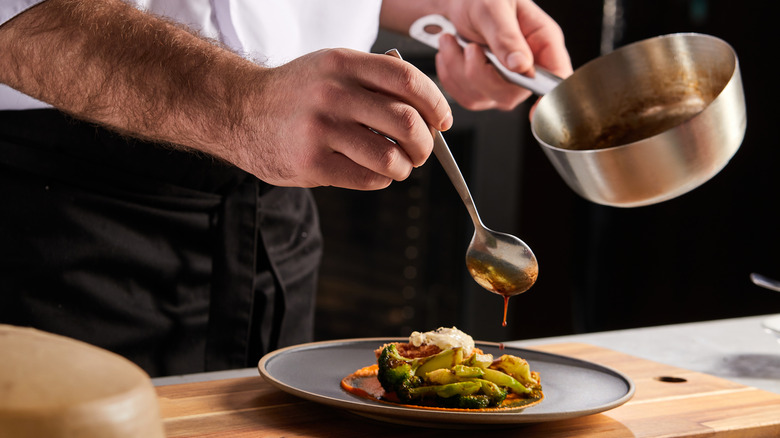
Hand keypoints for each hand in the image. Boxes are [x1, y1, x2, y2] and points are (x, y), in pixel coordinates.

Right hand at [0, 0, 451, 190]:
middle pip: (407, 124)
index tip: (442, 122)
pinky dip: (380, 180)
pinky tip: (371, 172)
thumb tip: (427, 107)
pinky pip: (367, 178)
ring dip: (403, 167)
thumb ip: (375, 79)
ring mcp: (320, 130)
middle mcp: (333, 94)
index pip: (409, 82)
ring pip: (390, 157)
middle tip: (421, 151)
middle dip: (425, 145)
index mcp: (344, 65)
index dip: (436, 106)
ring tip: (396, 165)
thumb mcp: (331, 68)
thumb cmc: (295, 94)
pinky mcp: (310, 163)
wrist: (239, 112)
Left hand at [435, 0, 572, 110]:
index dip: (550, 99)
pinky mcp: (482, 90)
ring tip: (452, 41)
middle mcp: (527, 67)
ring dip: (458, 70)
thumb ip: (507, 36)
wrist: (454, 2)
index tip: (535, 112)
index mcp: (542, 42)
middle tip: (469, 46)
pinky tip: (451, 52)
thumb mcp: (494, 7)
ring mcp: (504, 82)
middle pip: (511, 95)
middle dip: (480, 74)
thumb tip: (522, 66)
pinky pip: (465, 97)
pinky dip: (450, 75)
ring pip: (483, 98)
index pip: (557, 79)